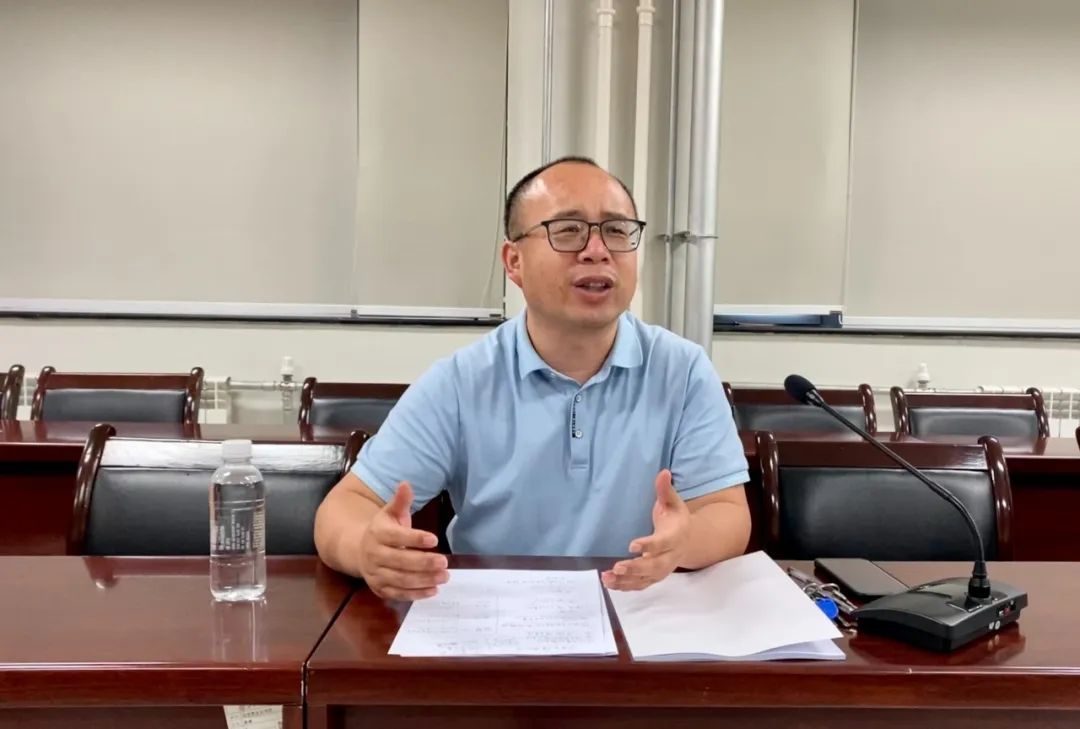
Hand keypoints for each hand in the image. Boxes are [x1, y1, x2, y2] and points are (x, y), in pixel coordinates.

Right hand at [358, 482, 448, 600]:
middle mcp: (374, 555)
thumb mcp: (391, 513)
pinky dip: (416, 594)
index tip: (434, 539)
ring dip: (424, 580)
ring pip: (401, 579)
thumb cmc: (383, 530)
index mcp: (377, 534)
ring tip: (444, 576)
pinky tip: (433, 590)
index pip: (397, 537)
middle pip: (400, 561)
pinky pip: (398, 594)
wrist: (358, 550)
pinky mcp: (380, 589)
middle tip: (444, 562)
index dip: (415, 539)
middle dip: (423, 563)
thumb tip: (406, 483)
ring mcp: (375, 574)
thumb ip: (400, 501)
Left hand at [601, 470, 689, 591]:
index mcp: (675, 536)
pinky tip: (609, 583)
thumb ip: (665, 490)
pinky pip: (641, 584)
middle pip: (654, 566)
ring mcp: (662, 569)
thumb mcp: (673, 502)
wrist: (689, 540)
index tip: (632, 545)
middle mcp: (670, 556)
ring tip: (607, 577)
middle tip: (617, 567)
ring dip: (626, 581)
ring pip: (646, 579)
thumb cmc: (676, 518)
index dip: (649, 545)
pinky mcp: (654, 576)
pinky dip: (626, 586)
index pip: (662, 543)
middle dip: (635, 568)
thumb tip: (664, 472)